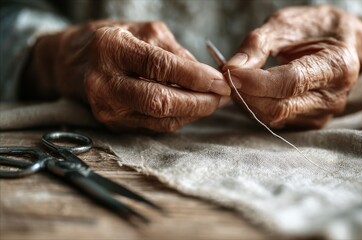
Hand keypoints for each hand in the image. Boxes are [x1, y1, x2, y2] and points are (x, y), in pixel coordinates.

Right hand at [22, 21, 230, 131]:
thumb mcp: (142, 31)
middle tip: (223, 96)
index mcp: (111, 49)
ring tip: (213, 102)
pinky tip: (192, 108)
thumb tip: (206, 75)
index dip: (195, 77)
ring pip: (161, 119)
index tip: (220, 81)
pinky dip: (179, 118)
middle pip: (160, 102)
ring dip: (194, 113)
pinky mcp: (114, 125)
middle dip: (199, 103)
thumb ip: (174, 51)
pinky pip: (155, 126)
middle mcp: (105, 83)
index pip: (159, 67)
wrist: (72, 64)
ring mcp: (107, 109)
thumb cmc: (111, 41)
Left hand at [224, 5, 361, 128]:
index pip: (292, 82)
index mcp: (337, 65)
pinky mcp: (311, 122)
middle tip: (229, 76)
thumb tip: (230, 68)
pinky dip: (258, 107)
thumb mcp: (285, 24)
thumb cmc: (312, 28)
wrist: (339, 41)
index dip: (256, 82)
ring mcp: (324, 113)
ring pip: (275, 117)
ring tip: (240, 80)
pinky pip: (277, 120)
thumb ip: (257, 45)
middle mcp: (333, 95)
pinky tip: (253, 90)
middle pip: (280, 106)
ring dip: (249, 102)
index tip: (230, 73)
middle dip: (247, 94)